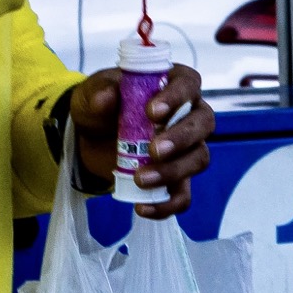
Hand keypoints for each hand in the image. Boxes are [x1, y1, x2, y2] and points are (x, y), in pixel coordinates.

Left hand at [64, 62, 210, 214]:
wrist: (89, 137)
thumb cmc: (100, 106)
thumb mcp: (91, 93)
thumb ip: (99, 92)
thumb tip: (105, 98)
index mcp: (173, 85)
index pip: (189, 84)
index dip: (177, 97)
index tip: (152, 112)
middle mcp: (188, 115)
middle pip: (203, 123)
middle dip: (181, 138)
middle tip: (153, 150)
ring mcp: (186, 148)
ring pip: (198, 159)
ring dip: (173, 171)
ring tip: (141, 179)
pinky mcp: (176, 176)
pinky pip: (183, 194)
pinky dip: (167, 204)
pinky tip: (143, 208)